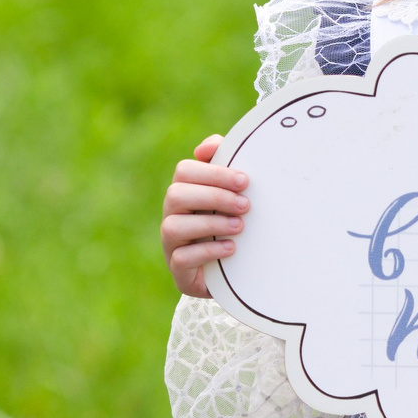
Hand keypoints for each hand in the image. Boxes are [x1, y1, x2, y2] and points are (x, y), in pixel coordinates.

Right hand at [163, 136, 247, 298]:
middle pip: (175, 194)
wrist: (233, 271)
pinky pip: (181, 258)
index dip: (214, 173)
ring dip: (210, 223)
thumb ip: (223, 165)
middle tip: (245, 205)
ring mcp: (171, 243)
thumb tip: (208, 146)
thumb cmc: (231, 224)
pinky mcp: (178, 269)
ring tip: (240, 226)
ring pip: (173, 226)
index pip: (185, 170)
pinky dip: (207, 251)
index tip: (244, 180)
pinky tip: (231, 248)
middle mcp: (172, 215)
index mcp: (184, 192)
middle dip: (214, 196)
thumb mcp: (232, 194)